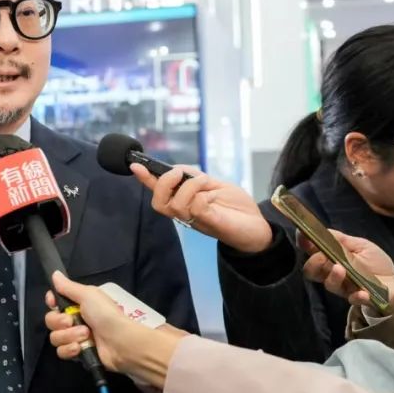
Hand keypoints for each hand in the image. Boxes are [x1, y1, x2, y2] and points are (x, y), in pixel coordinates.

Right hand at [44, 273, 188, 388]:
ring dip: (69, 336)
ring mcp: (76, 338)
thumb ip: (68, 286)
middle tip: (73, 321)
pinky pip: (62, 352)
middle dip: (60, 321)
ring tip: (86, 335)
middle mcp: (74, 320)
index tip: (54, 303)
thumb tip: (55, 273)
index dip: (52, 303)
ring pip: (55, 338)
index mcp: (77, 304)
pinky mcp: (78, 354)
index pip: (54, 303)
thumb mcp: (88, 294)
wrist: (121, 341)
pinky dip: (70, 349)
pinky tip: (81, 347)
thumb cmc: (106, 314)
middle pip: (51, 321)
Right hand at [130, 163, 272, 253]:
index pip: (160, 192)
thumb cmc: (236, 207)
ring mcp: (197, 220)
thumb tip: (177, 168)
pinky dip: (199, 195)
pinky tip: (210, 193)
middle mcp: (186, 213)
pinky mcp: (211, 223)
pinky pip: (195, 208)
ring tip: (203, 180)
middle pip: (158, 203)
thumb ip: (195, 177)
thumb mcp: (214, 184)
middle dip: (163, 183)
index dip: (146, 179)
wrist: (259, 227)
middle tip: (180, 173)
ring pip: (175, 205)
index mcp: (185, 203)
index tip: (134, 164)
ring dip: (187, 186)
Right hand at [298, 230, 393, 309]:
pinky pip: (353, 299)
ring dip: (332, 277)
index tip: (301, 234)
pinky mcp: (359, 299)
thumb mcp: (361, 245)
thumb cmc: (376, 263)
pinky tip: (363, 292)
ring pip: (329, 284)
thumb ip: (341, 240)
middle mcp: (332, 273)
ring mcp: (344, 287)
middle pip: (312, 271)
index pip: (311, 251)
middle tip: (321, 256)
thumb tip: (322, 230)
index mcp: (331, 258)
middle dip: (313, 263)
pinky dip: (356, 296)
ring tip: (340, 269)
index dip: (304, 242)